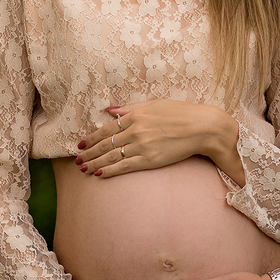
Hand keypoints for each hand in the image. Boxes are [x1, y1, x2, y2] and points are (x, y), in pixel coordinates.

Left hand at [76, 101, 241, 181]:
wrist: (203, 127)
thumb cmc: (181, 113)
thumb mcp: (154, 104)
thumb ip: (130, 108)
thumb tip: (110, 110)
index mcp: (136, 115)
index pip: (107, 128)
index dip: (92, 138)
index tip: (81, 144)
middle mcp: (135, 130)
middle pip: (106, 144)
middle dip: (89, 153)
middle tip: (77, 160)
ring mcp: (142, 145)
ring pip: (112, 157)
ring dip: (95, 164)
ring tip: (83, 169)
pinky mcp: (150, 159)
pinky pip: (125, 167)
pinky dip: (110, 171)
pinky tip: (100, 175)